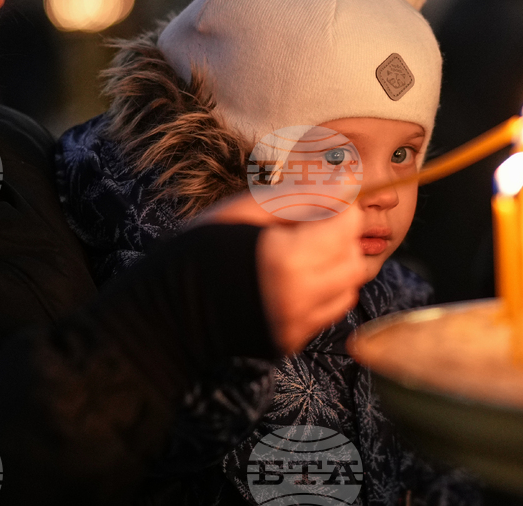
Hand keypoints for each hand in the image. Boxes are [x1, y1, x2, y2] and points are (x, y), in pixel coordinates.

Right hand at [194, 192, 367, 353]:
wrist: (168, 312)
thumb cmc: (199, 249)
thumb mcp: (243, 211)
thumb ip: (298, 196)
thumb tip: (346, 180)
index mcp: (285, 258)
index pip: (348, 224)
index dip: (335, 208)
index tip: (312, 206)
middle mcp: (298, 296)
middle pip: (354, 257)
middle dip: (338, 237)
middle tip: (304, 229)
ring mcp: (296, 325)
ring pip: (349, 288)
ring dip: (335, 266)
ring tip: (300, 255)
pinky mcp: (292, 342)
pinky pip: (329, 312)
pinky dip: (322, 292)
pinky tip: (292, 280)